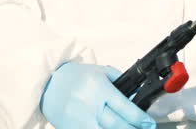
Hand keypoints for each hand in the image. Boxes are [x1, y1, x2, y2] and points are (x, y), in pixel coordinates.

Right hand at [41, 62, 156, 128]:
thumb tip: (137, 97)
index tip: (149, 123)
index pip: (124, 106)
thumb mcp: (100, 72)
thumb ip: (120, 82)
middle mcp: (89, 105)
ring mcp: (80, 120)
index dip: (140, 118)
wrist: (47, 85)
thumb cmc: (75, 77)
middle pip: (117, 125)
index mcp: (98, 88)